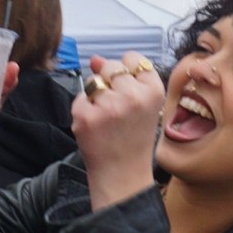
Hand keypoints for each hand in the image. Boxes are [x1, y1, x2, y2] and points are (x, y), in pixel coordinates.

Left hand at [74, 53, 164, 209]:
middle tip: (118, 110)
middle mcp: (133, 95)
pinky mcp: (86, 116)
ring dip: (95, 96)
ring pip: (93, 81)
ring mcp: (108, 106)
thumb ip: (125, 78)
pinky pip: (79, 98)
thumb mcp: (142, 106)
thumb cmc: (133, 138)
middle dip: (110, 83)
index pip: (134, 59)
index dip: (128, 72)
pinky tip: (96, 127)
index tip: (129, 90)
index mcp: (153, 91)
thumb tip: (95, 58)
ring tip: (107, 119)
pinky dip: (83, 110)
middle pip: (111, 66)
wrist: (122, 173)